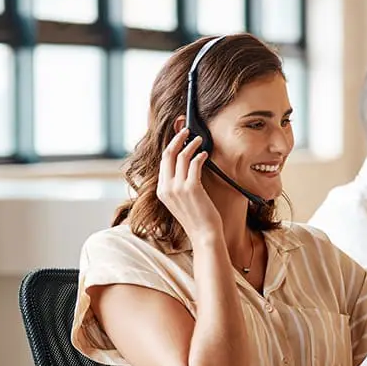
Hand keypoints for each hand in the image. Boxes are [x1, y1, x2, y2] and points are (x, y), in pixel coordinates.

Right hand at [156, 127, 223, 243]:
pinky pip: (194, 164)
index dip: (171, 147)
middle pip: (168, 155)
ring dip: (191, 144)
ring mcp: (178, 188)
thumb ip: (177, 186)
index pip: (163, 162)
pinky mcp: (191, 188)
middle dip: (177, 139)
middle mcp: (166, 188)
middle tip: (186, 130)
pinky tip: (205, 154)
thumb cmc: (197, 219)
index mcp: (161, 191)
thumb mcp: (180, 202)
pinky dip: (200, 155)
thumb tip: (184, 165)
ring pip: (181, 156)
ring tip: (199, 139)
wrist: (204, 235)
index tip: (179, 138)